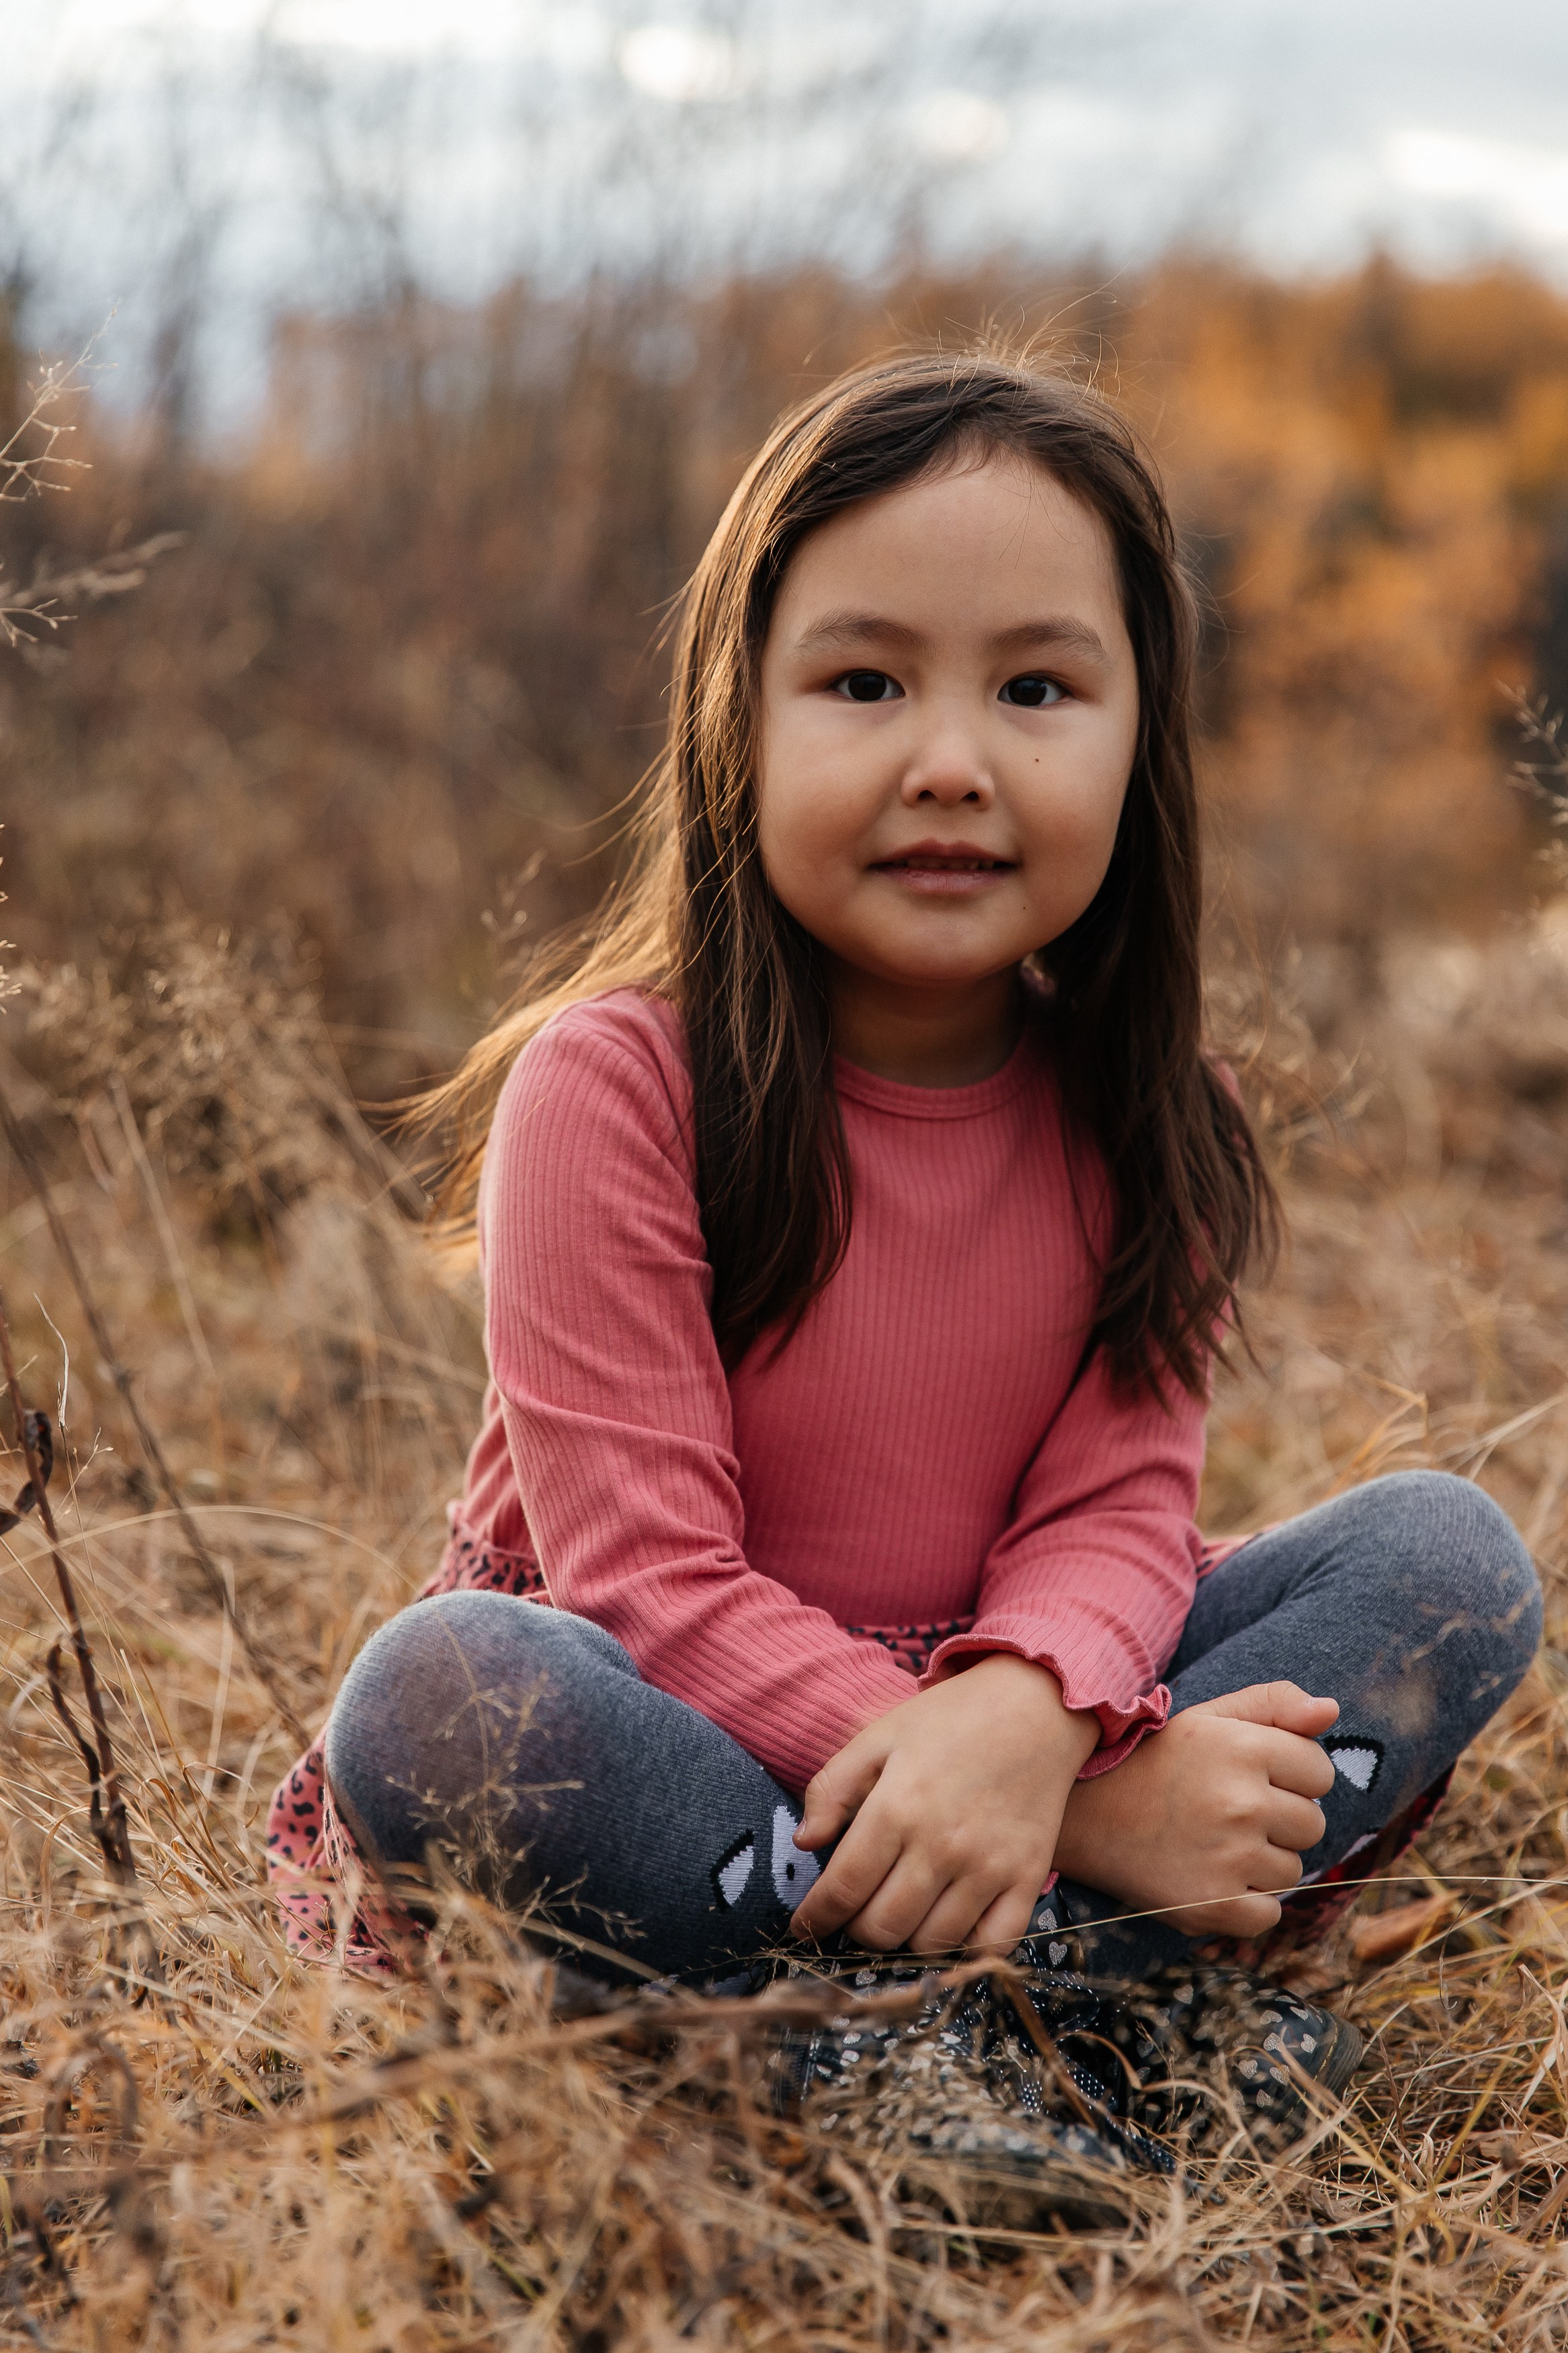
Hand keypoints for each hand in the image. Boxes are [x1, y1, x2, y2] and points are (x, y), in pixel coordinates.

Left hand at [788, 1654, 1099, 1954]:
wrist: (1034, 1706)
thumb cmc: (949, 1720)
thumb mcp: (878, 1736)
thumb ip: (831, 1788)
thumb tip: (804, 1842)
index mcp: (896, 1808)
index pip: (843, 1890)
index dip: (816, 1917)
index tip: (804, 1926)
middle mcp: (941, 1845)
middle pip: (882, 1929)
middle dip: (856, 1930)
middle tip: (855, 1913)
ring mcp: (988, 1867)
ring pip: (930, 1944)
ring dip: (905, 1941)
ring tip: (898, 1916)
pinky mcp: (1027, 1878)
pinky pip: (992, 1945)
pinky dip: (964, 1950)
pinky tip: (948, 1927)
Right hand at [1054, 1681, 1338, 1938]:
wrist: (1083, 1814)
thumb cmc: (1154, 1761)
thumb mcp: (1207, 1718)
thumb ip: (1273, 1704)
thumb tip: (1330, 1710)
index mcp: (1243, 1747)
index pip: (1319, 1771)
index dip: (1290, 1775)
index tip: (1252, 1777)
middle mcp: (1241, 1802)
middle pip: (1312, 1825)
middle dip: (1280, 1821)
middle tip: (1228, 1812)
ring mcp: (1228, 1857)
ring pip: (1291, 1871)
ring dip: (1262, 1862)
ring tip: (1214, 1844)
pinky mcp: (1213, 1906)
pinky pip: (1268, 1914)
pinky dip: (1246, 1905)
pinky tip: (1211, 1878)